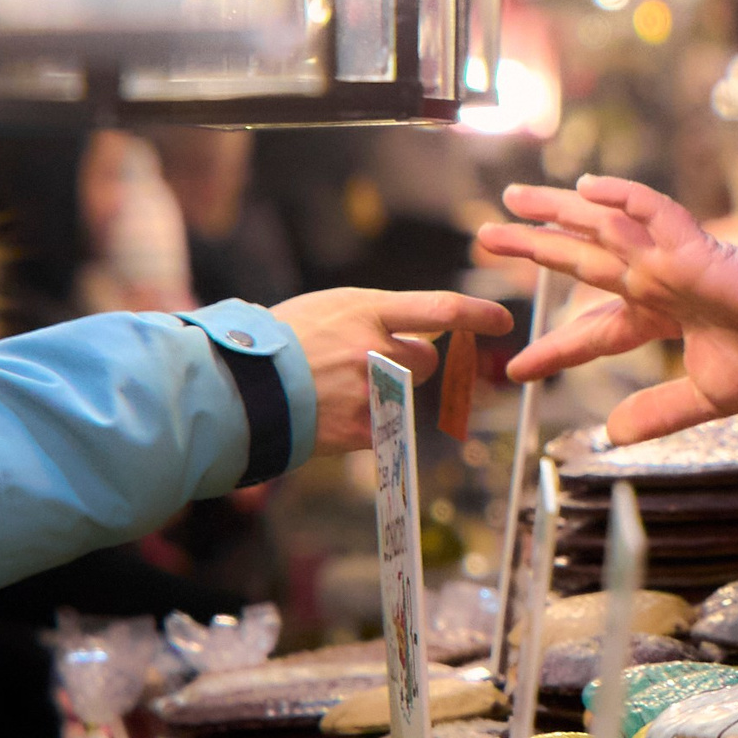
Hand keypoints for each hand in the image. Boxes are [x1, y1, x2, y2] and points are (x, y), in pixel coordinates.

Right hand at [270, 288, 515, 454]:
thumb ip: (369, 318)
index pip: (441, 309)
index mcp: (366, 310)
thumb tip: (403, 329)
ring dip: (393, 389)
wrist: (234, 387)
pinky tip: (335, 415)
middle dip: (412, 362)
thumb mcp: (325, 310)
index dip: (478, 314)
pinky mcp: (361, 427)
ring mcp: (371, 390)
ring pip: (410, 390)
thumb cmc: (273, 342)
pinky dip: (371, 422)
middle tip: (370, 363)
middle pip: (428, 358)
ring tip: (344, 387)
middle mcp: (376, 348)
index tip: (503, 321)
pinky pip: (387, 424)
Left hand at [476, 179, 737, 444]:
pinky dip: (622, 196)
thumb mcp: (706, 396)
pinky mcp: (692, 246)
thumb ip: (659, 411)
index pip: (594, 332)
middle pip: (581, 260)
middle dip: (534, 249)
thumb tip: (610, 434)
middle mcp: (656, 281)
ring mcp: (670, 260)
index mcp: (660, 314)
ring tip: (510, 199)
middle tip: (485, 236)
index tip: (516, 370)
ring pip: (601, 228)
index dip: (555, 349)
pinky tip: (585, 187)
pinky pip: (653, 211)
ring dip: (555, 213)